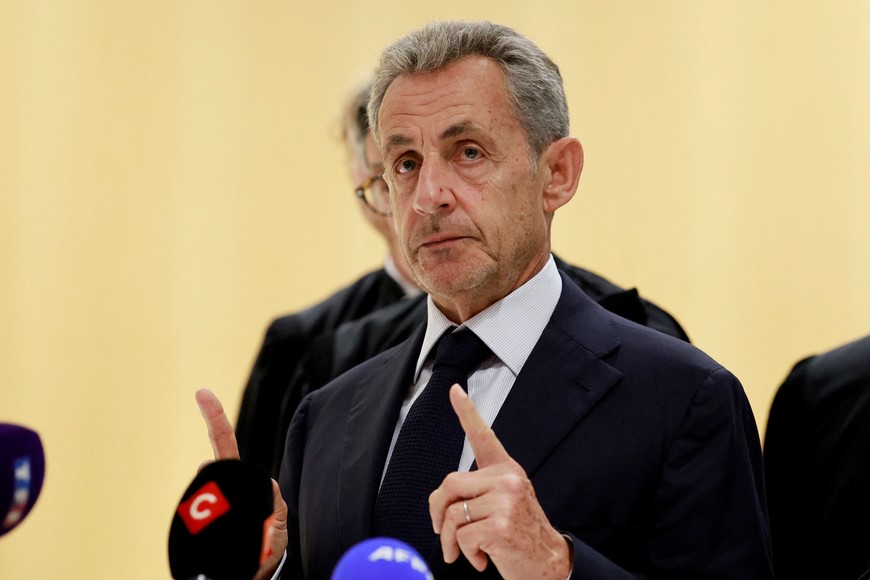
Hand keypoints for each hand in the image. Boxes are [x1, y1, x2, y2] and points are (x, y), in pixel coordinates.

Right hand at [195, 388, 287, 578]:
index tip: (202, 393)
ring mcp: (206, 505)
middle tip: (241, 522)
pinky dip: (211, 534)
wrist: (250, 577)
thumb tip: (268, 484)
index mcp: (239, 483)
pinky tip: (225, 546)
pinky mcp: (195, 526)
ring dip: (226, 522)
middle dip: (224, 492)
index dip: (215, 418)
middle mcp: (220, 490)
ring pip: (206, 499)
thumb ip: (274, 505)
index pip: (226, 446)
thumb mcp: (277, 528)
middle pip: (213, 473)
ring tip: (241, 541)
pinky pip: (199, 523)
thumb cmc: (264, 553)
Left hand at [429, 385, 570, 579]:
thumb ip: (477, 492)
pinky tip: (482, 558)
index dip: (467, 412)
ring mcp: (506, 501)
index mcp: (507, 470)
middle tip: (442, 531)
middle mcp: (508, 480)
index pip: (484, 436)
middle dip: (438, 510)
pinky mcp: (501, 526)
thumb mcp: (505, 503)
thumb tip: (442, 503)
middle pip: (450, 483)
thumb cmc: (521, 534)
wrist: (549, 563)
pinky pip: (462, 536)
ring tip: (465, 551)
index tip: (454, 391)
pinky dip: (465, 553)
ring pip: (452, 514)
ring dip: (451, 540)